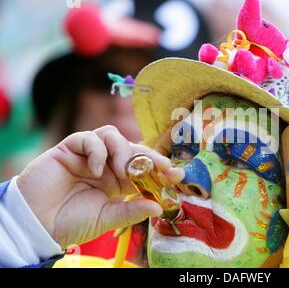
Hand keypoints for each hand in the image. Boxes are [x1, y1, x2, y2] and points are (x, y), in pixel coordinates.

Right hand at [16, 125, 183, 248]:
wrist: (37, 225)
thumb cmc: (71, 223)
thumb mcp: (107, 219)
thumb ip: (130, 211)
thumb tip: (158, 207)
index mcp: (117, 181)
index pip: (142, 168)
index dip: (159, 168)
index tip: (177, 174)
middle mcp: (105, 165)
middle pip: (132, 149)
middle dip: (150, 157)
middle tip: (163, 167)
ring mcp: (88, 156)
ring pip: (113, 136)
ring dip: (123, 150)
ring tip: (123, 171)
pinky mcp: (69, 149)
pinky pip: (88, 138)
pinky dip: (97, 150)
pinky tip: (96, 170)